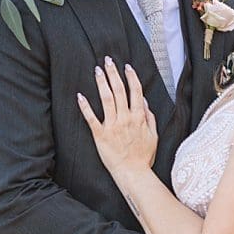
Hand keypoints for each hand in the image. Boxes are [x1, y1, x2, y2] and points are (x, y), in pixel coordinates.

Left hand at [76, 58, 157, 174]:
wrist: (133, 173)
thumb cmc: (143, 156)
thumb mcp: (153, 135)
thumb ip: (149, 117)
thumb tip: (143, 101)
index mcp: (139, 117)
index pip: (135, 91)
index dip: (131, 77)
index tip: (126, 67)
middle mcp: (126, 118)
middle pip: (120, 90)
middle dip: (113, 73)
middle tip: (108, 60)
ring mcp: (113, 126)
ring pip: (107, 99)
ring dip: (102, 83)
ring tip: (97, 70)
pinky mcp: (101, 135)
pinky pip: (91, 118)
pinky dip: (85, 107)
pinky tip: (80, 96)